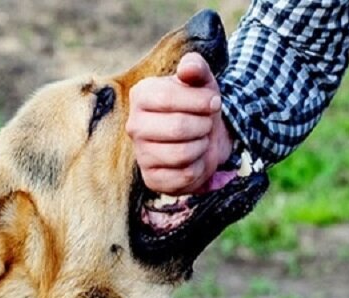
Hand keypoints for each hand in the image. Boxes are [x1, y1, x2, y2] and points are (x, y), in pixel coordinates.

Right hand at [126, 52, 232, 194]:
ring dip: (202, 146)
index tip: (214, 102)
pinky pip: (184, 176)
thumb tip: (188, 69)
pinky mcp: (152, 179)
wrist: (204, 135)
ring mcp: (141, 154)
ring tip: (199, 139)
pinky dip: (199, 168)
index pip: (168, 97)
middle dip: (204, 125)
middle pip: (178, 127)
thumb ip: (196, 67)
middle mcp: (134, 126)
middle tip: (205, 123)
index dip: (200, 100)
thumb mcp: (202, 81)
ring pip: (182, 154)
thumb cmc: (198, 105)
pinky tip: (194, 159)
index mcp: (140, 96)